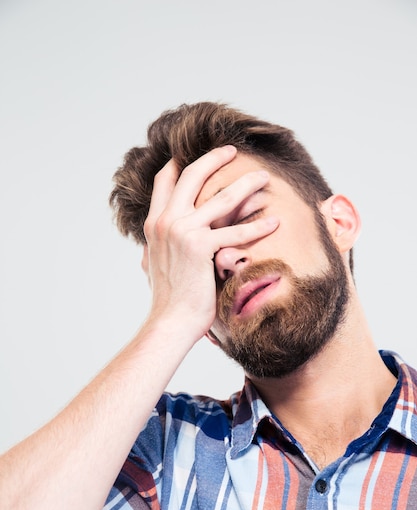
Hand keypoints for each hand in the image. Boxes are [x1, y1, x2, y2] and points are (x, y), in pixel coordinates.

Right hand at [143, 146, 278, 341]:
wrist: (169, 321)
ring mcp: (182, 232)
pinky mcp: (201, 247)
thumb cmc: (167, 298)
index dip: (181, 162)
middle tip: (233, 150)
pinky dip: (258, 227)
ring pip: (221, 198)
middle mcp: (166, 221)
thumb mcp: (153, 264)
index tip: (199, 154)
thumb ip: (154, 247)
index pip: (165, 180)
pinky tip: (274, 222)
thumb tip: (152, 245)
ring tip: (263, 177)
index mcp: (154, 224)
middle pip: (192, 175)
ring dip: (246, 184)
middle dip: (214, 158)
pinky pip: (236, 232)